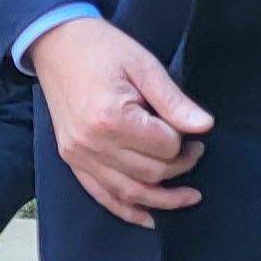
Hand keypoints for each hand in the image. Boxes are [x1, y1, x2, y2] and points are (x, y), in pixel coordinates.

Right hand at [28, 17, 212, 225]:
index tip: (189, 127)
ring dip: (163, 200)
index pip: (164, 147)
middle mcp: (92, 143)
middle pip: (150, 173)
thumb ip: (173, 100)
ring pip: (130, 193)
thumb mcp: (143, 65)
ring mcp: (78, 155)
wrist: (56, 44)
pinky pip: (102, 196)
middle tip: (194, 150)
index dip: (184, 140)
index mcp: (111, 117)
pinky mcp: (72, 160)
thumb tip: (205, 127)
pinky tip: (150, 217)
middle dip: (179, 166)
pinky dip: (127, 210)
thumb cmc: (102, 49)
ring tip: (189, 196)